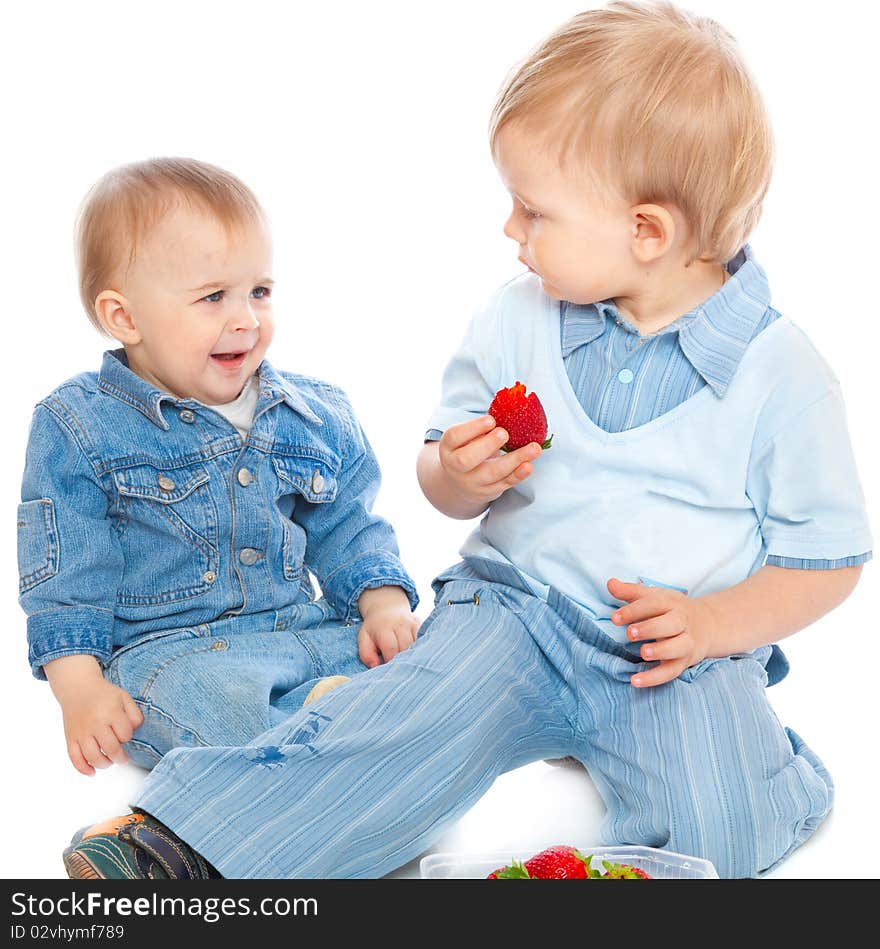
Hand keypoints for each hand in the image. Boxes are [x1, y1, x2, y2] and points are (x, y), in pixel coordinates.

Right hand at [45, 655, 143, 774]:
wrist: (78, 688)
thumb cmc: (104, 695)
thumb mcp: (124, 698)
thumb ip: (134, 714)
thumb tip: (135, 730)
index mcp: (111, 712)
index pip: (125, 734)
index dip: (128, 737)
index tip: (126, 735)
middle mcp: (95, 723)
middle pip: (111, 749)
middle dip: (120, 758)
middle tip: (124, 759)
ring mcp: (81, 732)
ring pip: (93, 757)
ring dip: (104, 764)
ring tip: (110, 761)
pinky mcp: (70, 738)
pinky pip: (74, 758)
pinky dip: (83, 769)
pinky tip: (92, 772)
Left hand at [357, 586, 421, 667]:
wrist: (386, 607)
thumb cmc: (374, 628)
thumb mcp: (364, 639)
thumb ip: (366, 654)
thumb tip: (376, 666)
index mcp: (384, 627)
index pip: (391, 649)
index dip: (390, 662)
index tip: (388, 669)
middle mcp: (400, 624)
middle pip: (405, 649)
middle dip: (401, 661)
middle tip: (397, 668)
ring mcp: (412, 623)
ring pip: (416, 646)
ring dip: (411, 656)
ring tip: (404, 662)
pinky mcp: (420, 625)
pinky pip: (423, 641)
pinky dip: (419, 650)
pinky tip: (413, 654)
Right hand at [438, 416, 542, 506]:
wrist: (459, 482)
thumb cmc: (467, 449)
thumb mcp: (466, 437)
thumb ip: (481, 427)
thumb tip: (510, 410)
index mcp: (448, 447)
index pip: (454, 436)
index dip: (472, 428)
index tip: (491, 420)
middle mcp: (455, 466)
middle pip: (467, 459)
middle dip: (487, 445)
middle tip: (504, 433)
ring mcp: (471, 482)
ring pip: (491, 473)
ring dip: (514, 460)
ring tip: (534, 448)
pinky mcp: (488, 491)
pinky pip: (504, 484)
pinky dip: (518, 475)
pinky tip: (528, 465)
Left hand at [607, 578, 717, 687]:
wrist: (707, 626)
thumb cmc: (670, 610)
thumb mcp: (653, 596)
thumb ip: (630, 592)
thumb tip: (610, 583)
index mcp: (672, 603)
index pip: (655, 603)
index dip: (634, 610)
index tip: (615, 618)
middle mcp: (682, 622)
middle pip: (671, 624)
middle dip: (651, 628)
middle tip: (630, 633)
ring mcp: (685, 643)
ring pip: (678, 648)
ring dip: (661, 651)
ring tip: (643, 653)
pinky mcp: (684, 662)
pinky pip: (671, 672)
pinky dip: (654, 678)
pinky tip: (635, 681)